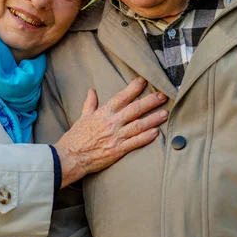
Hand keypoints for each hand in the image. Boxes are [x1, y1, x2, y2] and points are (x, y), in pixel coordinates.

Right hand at [53, 77, 167, 187]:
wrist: (71, 156)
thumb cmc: (75, 137)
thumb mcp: (82, 117)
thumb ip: (89, 103)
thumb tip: (91, 91)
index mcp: (103, 113)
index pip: (121, 97)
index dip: (133, 88)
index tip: (144, 81)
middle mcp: (111, 123)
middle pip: (135, 109)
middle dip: (150, 101)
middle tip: (163, 95)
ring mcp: (116, 137)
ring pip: (139, 125)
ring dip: (153, 119)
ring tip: (165, 113)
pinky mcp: (118, 150)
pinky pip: (135, 142)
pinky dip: (146, 137)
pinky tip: (156, 133)